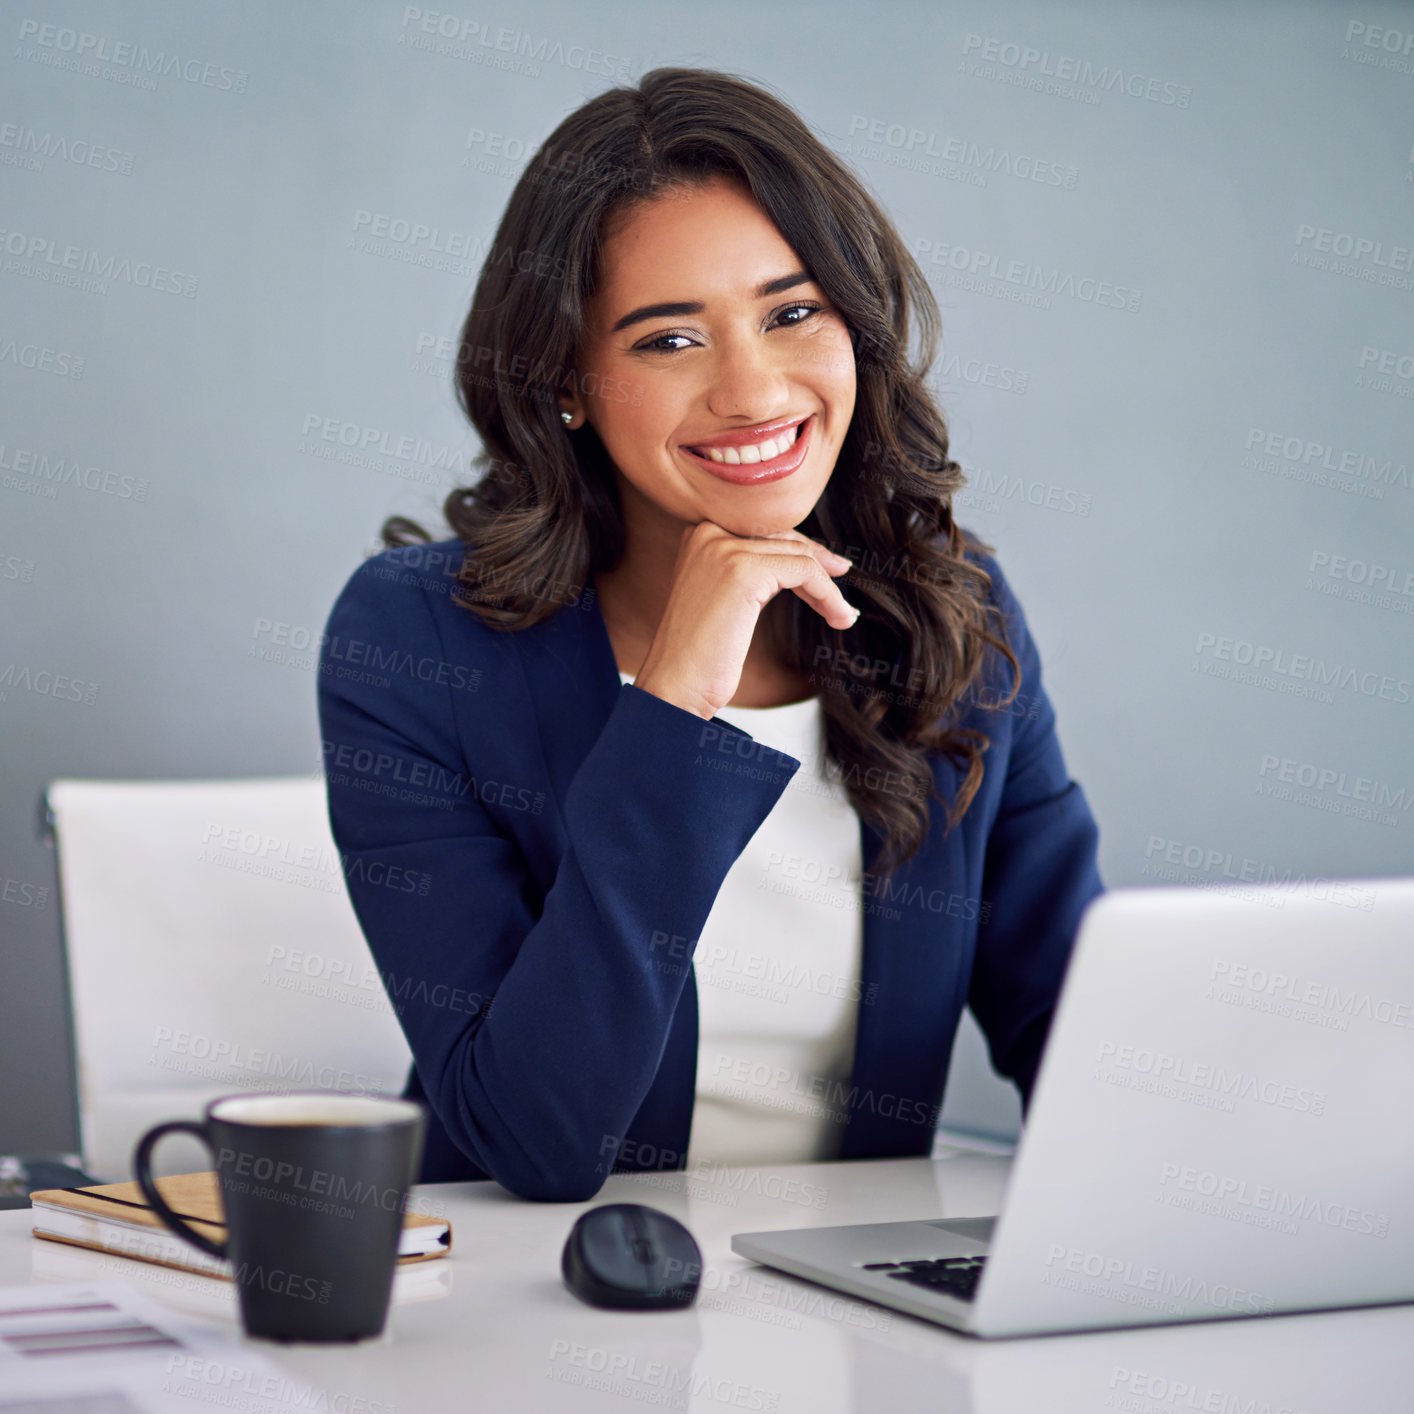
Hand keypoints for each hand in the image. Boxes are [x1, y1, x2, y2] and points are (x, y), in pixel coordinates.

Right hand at [633, 522, 857, 719]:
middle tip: (844, 590)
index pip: (765, 530)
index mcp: (698, 535)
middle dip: (819, 565)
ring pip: (799, 555)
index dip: (802, 550)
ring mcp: (723, 549)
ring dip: (829, 588)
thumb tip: (802, 559)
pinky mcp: (743, 571)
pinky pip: (805, 571)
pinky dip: (828, 594)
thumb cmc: (699, 655)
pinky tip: (838, 616)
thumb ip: (748, 570)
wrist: (675, 686)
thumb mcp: (723, 598)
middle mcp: (708, 533)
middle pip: (784, 538)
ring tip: (843, 615)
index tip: (832, 571)